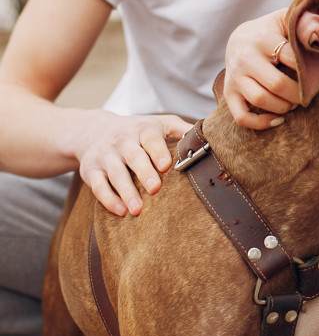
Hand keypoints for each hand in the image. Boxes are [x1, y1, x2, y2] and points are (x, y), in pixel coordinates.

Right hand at [76, 111, 190, 216]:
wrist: (93, 130)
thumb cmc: (138, 131)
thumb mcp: (160, 124)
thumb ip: (182, 130)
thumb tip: (211, 138)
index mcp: (143, 129)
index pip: (151, 138)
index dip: (158, 151)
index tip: (166, 166)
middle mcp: (122, 141)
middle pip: (133, 156)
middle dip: (144, 172)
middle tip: (155, 189)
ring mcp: (105, 156)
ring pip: (115, 173)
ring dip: (126, 192)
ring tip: (137, 210)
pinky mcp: (91, 170)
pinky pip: (98, 186)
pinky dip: (108, 199)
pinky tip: (121, 211)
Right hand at [223, 9, 302, 129]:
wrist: (239, 38)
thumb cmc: (271, 31)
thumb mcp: (286, 21)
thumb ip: (307, 27)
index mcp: (263, 38)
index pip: (292, 59)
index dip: (315, 74)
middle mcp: (245, 57)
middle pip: (277, 84)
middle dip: (300, 95)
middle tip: (309, 95)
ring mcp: (234, 76)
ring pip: (260, 100)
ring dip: (284, 107)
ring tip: (294, 103)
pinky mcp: (229, 92)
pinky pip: (241, 116)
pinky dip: (260, 124)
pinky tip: (278, 120)